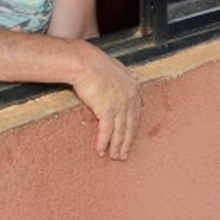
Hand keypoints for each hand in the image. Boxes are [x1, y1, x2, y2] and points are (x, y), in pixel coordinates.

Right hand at [70, 42, 141, 159]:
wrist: (84, 62)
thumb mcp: (115, 70)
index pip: (136, 115)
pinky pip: (106, 131)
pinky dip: (103, 142)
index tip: (129, 139)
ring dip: (116, 147)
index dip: (132, 129)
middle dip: (127, 143)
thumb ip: (121, 82)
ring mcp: (119, 105)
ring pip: (120, 132)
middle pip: (130, 126)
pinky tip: (101, 152)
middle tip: (123, 155)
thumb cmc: (95, 63)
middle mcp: (129, 98)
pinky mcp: (106, 110)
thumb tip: (122, 85)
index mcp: (133, 88)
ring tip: (114, 157)